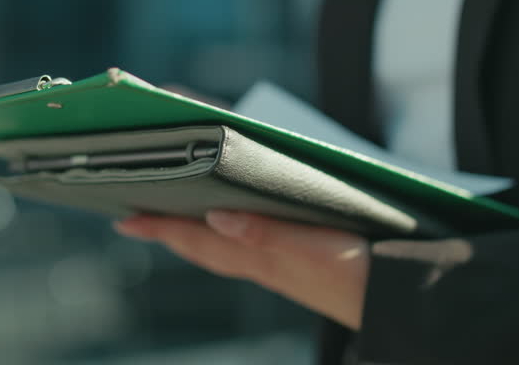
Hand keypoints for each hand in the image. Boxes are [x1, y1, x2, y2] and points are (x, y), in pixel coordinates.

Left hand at [114, 210, 369, 329]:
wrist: (394, 303)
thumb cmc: (358, 274)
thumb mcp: (313, 248)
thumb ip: (265, 233)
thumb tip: (215, 217)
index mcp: (260, 258)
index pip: (197, 240)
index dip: (160, 228)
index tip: (124, 219)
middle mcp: (262, 265)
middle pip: (201, 247)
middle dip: (168, 229)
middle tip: (137, 215)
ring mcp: (278, 268)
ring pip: (221, 250)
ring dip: (193, 233)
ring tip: (173, 218)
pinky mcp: (296, 266)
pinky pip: (246, 250)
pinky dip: (227, 236)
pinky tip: (232, 227)